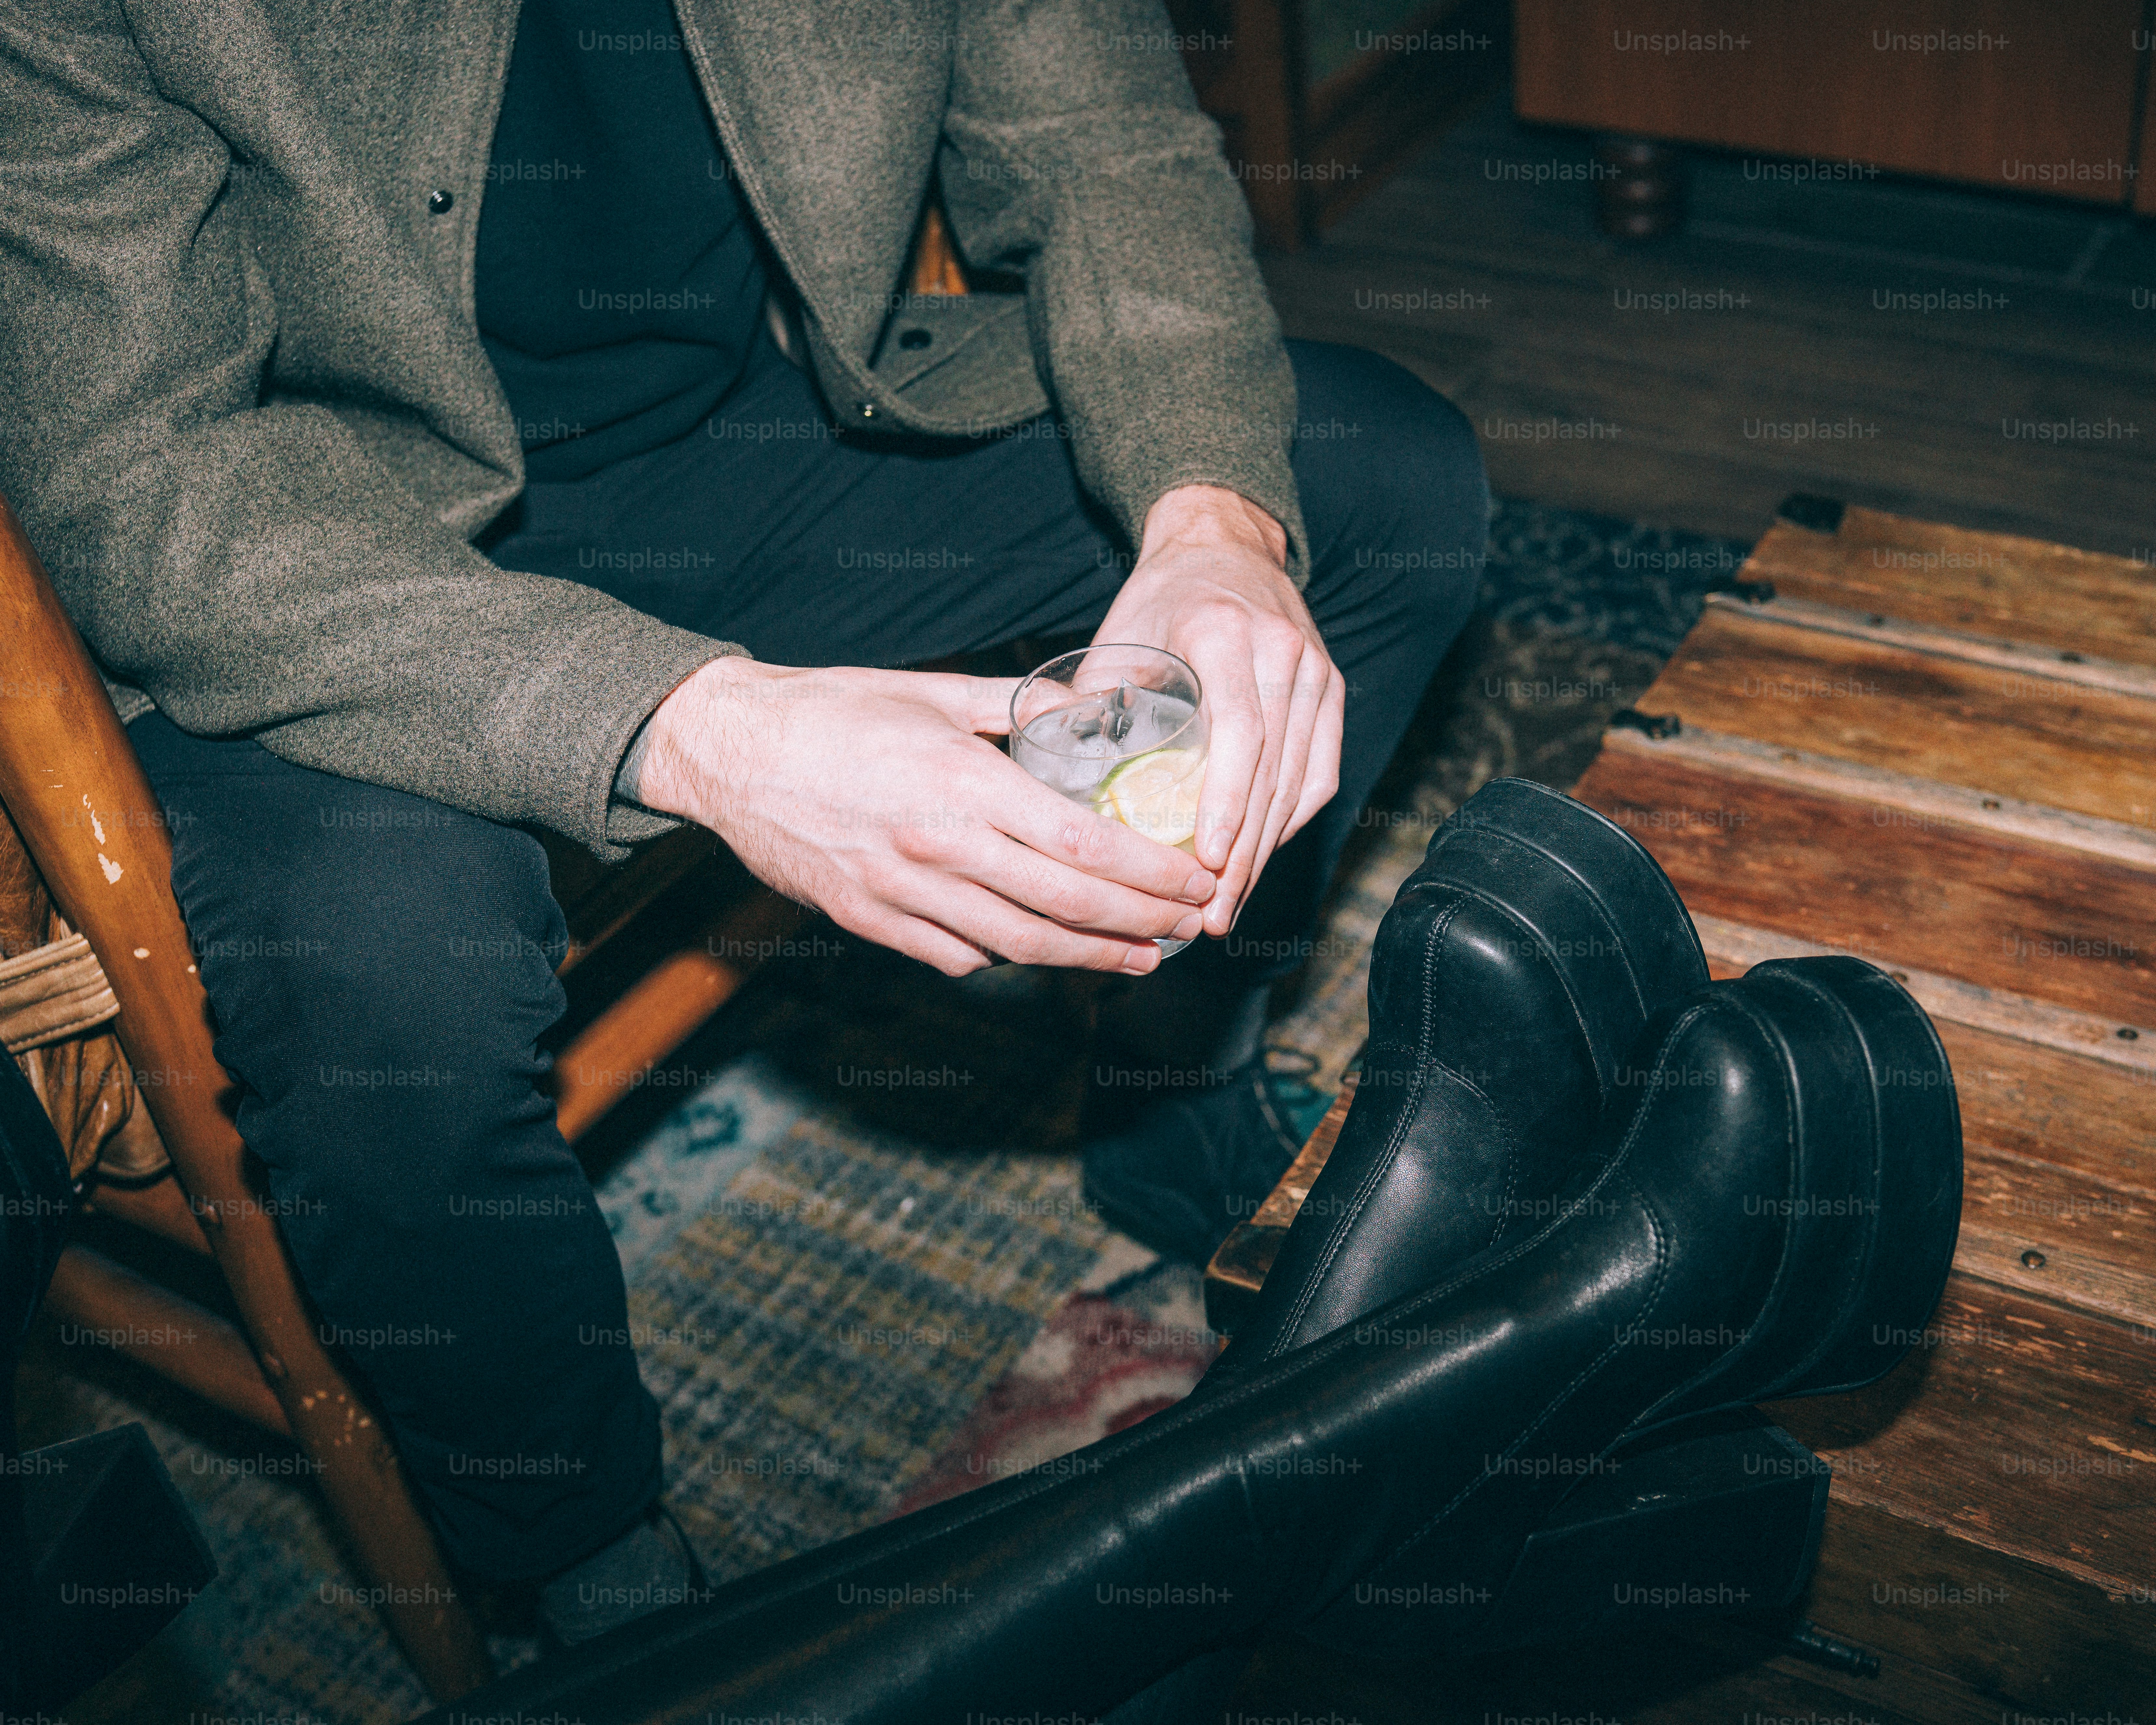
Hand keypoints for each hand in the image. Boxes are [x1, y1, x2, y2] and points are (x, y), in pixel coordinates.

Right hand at [635, 657, 1217, 975]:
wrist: (730, 752)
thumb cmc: (834, 710)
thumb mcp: (932, 690)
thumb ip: (1015, 705)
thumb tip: (1087, 707)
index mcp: (962, 783)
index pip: (1083, 846)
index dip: (1150, 873)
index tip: (1195, 880)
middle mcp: (938, 846)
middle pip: (1064, 907)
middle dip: (1141, 924)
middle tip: (1190, 928)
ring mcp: (901, 893)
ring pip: (1018, 944)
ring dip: (1090, 956)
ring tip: (1140, 957)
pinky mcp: (869, 920)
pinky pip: (957, 954)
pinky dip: (1008, 956)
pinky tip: (1044, 947)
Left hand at [1093, 485, 1343, 937]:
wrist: (1222, 545)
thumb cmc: (1160, 599)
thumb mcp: (1117, 636)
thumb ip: (1089, 700)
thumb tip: (1046, 765)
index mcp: (1224, 633)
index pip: (1238, 731)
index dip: (1224, 802)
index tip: (1203, 862)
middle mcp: (1282, 650)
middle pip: (1272, 770)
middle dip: (1242, 852)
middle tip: (1211, 915)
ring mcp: (1315, 671)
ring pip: (1301, 780)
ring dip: (1266, 850)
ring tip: (1230, 904)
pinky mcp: (1331, 689)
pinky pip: (1319, 770)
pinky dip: (1290, 820)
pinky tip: (1258, 857)